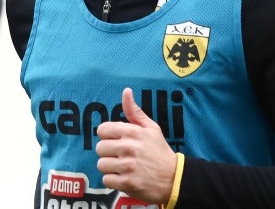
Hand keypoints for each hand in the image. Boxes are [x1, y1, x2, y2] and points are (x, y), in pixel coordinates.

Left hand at [95, 88, 178, 203]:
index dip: (107, 136)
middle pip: (99, 148)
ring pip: (101, 164)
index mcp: (133, 132)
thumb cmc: (159, 151)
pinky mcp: (127, 183)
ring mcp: (128, 166)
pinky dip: (114, 181)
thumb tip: (126, 91)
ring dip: (110, 168)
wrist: (174, 178)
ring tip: (123, 168)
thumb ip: (135, 111)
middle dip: (108, 153)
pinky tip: (125, 177)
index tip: (116, 141)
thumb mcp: (151, 128)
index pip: (102, 130)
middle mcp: (129, 147)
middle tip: (121, 156)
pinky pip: (106, 180)